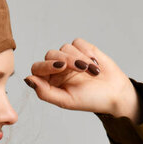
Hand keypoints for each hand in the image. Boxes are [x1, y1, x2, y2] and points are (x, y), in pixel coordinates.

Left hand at [23, 37, 142, 121]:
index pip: (37, 68)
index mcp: (49, 82)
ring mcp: (69, 57)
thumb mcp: (66, 101)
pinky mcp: (82, 49)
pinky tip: (95, 64)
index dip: (47, 65)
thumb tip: (28, 79)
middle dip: (67, 60)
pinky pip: (78, 42)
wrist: (114, 93)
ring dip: (80, 58)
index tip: (61, 66)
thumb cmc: (90, 100)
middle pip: (51, 54)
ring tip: (92, 72)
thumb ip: (44, 92)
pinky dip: (87, 52)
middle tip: (82, 69)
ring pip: (65, 47)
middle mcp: (56, 68)